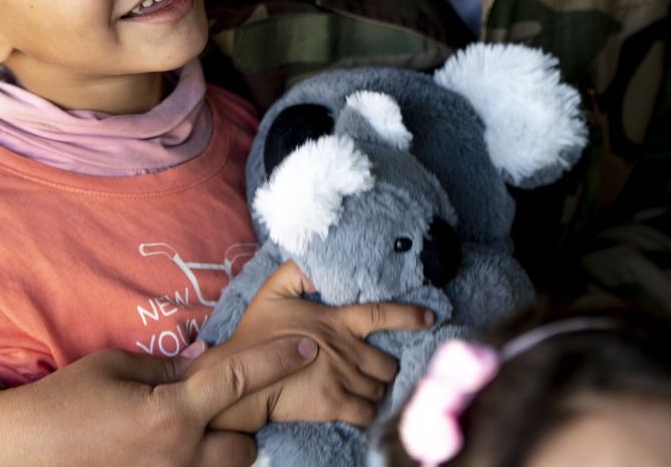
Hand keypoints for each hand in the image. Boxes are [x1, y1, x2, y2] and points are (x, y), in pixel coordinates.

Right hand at [0, 336, 316, 466]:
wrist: (15, 452)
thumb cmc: (62, 401)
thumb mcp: (116, 367)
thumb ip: (169, 368)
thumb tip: (204, 362)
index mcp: (173, 413)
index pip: (240, 378)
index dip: (278, 360)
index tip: (307, 347)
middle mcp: (179, 456)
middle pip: (246, 446)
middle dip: (242, 425)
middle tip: (217, 406)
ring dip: (219, 450)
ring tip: (192, 431)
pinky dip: (192, 462)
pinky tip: (168, 447)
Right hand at [199, 260, 434, 431]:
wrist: (240, 377)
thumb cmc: (256, 333)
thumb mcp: (273, 291)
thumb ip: (299, 271)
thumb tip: (317, 257)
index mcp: (338, 321)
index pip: (384, 314)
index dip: (411, 316)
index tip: (430, 318)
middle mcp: (347, 350)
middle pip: (389, 362)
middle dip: (387, 365)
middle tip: (375, 365)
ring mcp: (342, 379)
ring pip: (380, 387)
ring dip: (377, 387)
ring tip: (366, 384)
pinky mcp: (333, 405)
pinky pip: (367, 412)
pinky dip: (369, 411)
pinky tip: (361, 406)